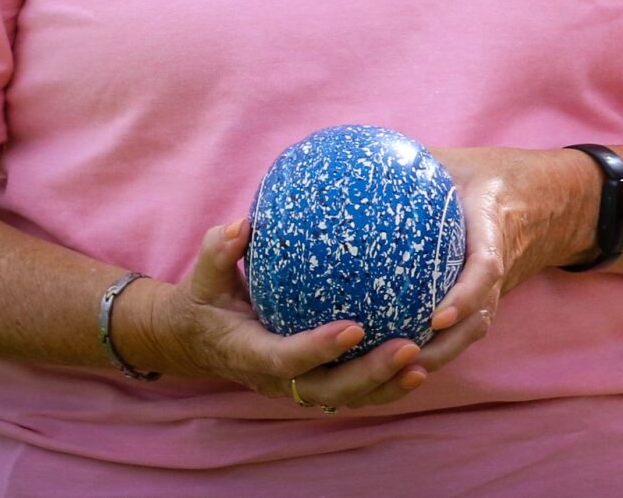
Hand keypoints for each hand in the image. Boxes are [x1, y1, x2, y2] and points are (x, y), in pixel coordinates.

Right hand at [127, 217, 423, 411]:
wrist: (197, 340)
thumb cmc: (204, 300)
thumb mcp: (203, 277)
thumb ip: (218, 253)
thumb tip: (241, 224)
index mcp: (250, 353)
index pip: (287, 359)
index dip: (320, 349)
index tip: (355, 328)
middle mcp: (277, 380)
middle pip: (328, 390)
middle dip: (370, 374)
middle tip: (410, 346)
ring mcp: (298, 386)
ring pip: (347, 397)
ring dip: (386, 385)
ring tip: (425, 359)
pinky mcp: (315, 383)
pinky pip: (354, 390)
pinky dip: (386, 382)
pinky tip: (422, 357)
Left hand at [416, 146, 602, 373]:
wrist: (549, 200)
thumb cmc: (494, 175)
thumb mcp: (459, 160)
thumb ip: (417, 160)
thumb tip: (358, 156)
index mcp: (494, 227)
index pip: (486, 268)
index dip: (466, 295)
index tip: (438, 317)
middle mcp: (499, 267)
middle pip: (478, 319)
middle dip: (445, 346)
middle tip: (406, 359)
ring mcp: (495, 290)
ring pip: (471, 332)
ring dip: (439, 356)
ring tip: (396, 373)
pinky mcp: (486, 301)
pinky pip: (464, 330)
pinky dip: (438, 349)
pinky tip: (397, 364)